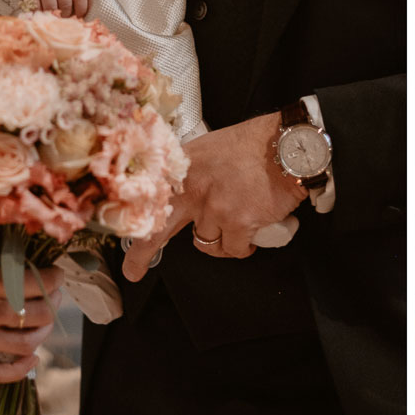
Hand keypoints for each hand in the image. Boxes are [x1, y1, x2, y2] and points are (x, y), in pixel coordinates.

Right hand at [0, 251, 63, 382]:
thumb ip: (6, 266)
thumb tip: (43, 270)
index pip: (37, 283)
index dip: (55, 278)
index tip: (57, 273)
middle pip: (38, 314)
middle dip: (53, 301)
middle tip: (53, 292)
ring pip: (27, 343)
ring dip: (44, 330)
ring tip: (45, 317)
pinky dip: (20, 369)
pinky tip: (33, 356)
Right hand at [22, 0, 88, 17]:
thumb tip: (79, 11)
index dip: (82, 9)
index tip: (80, 15)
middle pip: (66, 5)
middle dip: (67, 15)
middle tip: (65, 16)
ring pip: (51, 8)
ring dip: (54, 16)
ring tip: (55, 16)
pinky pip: (36, 7)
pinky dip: (39, 13)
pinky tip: (42, 14)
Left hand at [122, 112, 303, 275]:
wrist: (290, 145)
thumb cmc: (257, 143)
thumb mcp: (212, 148)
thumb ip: (194, 172)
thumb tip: (186, 191)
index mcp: (183, 166)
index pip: (150, 197)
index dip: (136, 218)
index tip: (125, 236)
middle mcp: (192, 188)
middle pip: (158, 228)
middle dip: (141, 254)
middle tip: (134, 270)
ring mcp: (214, 207)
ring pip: (207, 242)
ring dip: (221, 240)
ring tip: (237, 225)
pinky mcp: (238, 222)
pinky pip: (234, 249)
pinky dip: (243, 246)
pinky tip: (252, 235)